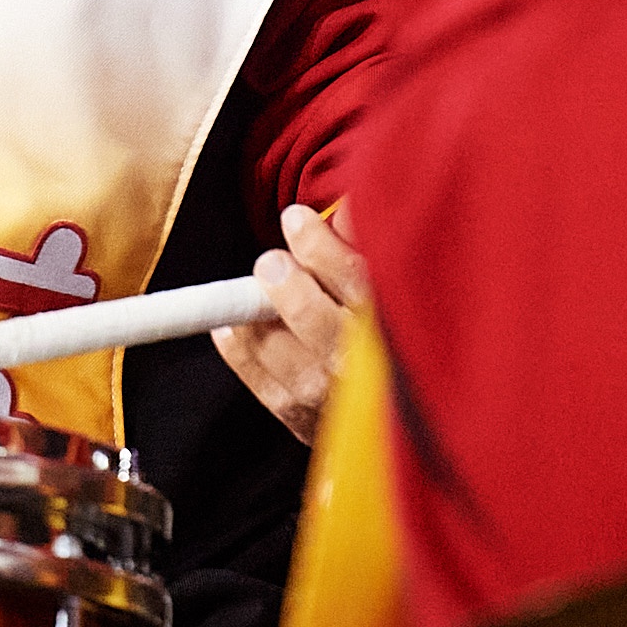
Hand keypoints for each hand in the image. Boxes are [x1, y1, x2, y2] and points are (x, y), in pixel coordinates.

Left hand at [212, 202, 370, 443]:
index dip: (320, 247)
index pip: (358, 282)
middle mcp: (364, 369)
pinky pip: (258, 378)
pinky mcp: (301, 419)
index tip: (296, 219)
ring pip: (280, 352)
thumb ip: (367, 248)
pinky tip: (233, 326)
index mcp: (393, 328)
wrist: (389, 413)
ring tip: (255, 291)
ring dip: (258, 314)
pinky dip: (240, 346)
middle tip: (271, 261)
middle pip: (315, 320)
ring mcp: (330, 400)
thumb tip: (344, 207)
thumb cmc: (389, 337)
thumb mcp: (389, 289)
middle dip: (286, 283)